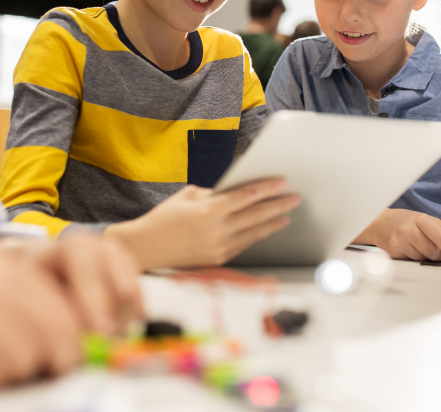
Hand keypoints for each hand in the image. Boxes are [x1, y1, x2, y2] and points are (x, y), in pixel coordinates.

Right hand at [0, 236, 140, 388]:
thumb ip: (24, 307)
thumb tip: (74, 340)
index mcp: (8, 270)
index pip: (69, 313)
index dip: (73, 344)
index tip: (64, 360)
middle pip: (59, 338)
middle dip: (50, 362)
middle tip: (26, 370)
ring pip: (27, 360)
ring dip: (9, 373)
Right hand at [104, 178, 298, 268]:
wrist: (145, 248)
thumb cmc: (164, 218)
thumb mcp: (188, 195)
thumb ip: (214, 194)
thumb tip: (236, 192)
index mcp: (210, 210)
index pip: (246, 196)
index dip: (267, 188)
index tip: (282, 182)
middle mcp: (217, 230)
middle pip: (256, 215)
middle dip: (278, 205)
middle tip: (294, 198)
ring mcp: (219, 247)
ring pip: (254, 233)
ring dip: (272, 223)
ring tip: (286, 215)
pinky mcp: (217, 259)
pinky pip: (243, 245)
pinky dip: (257, 235)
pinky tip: (266, 229)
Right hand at [354, 208, 440, 261]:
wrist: (382, 223)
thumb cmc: (407, 221)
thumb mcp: (426, 220)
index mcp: (420, 219)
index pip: (439, 236)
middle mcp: (408, 229)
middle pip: (433, 252)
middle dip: (437, 253)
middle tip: (431, 246)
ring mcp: (400, 241)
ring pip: (423, 259)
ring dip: (425, 256)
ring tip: (417, 245)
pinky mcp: (394, 251)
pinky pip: (413, 262)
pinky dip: (415, 258)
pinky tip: (409, 249)